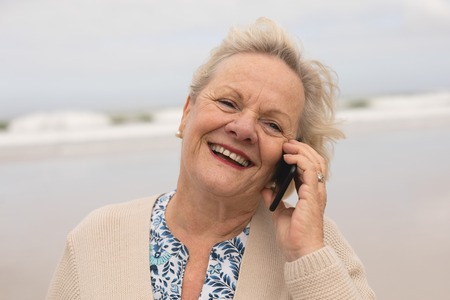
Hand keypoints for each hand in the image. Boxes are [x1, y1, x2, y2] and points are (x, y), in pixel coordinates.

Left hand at [261, 140, 326, 260]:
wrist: (300, 252)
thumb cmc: (293, 237)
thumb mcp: (280, 213)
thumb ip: (275, 199)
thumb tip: (266, 188)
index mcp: (310, 195)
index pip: (310, 168)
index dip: (300, 156)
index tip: (286, 150)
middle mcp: (316, 191)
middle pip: (316, 161)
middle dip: (302, 149)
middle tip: (287, 144)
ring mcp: (316, 193)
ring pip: (315, 162)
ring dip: (302, 151)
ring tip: (288, 147)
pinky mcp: (312, 195)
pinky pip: (310, 170)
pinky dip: (300, 160)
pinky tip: (288, 158)